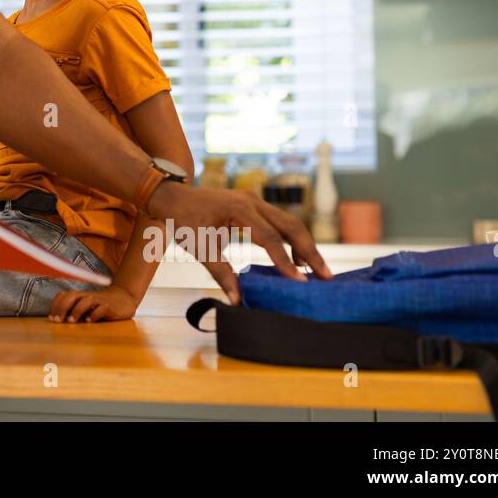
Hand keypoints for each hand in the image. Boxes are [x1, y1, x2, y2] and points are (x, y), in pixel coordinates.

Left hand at [49, 288, 136, 322]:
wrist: (123, 300)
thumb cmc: (99, 306)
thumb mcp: (84, 308)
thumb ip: (72, 311)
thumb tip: (56, 321)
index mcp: (79, 296)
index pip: (63, 295)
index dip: (55, 305)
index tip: (51, 319)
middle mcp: (87, 296)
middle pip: (72, 295)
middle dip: (62, 307)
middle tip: (58, 321)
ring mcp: (99, 300)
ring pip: (86, 300)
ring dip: (77, 310)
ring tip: (71, 321)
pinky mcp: (110, 307)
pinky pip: (102, 308)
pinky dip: (95, 314)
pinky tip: (90, 321)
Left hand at [145, 181, 332, 303]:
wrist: (171, 197)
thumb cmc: (182, 220)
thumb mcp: (199, 249)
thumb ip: (221, 274)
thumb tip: (238, 300)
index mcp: (239, 210)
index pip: (271, 239)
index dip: (286, 262)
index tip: (301, 282)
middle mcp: (252, 202)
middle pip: (291, 226)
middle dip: (310, 252)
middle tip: (326, 277)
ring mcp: (255, 201)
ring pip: (289, 223)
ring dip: (304, 246)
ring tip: (316, 272)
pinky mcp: (254, 206)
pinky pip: (280, 222)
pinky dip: (291, 240)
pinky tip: (295, 260)